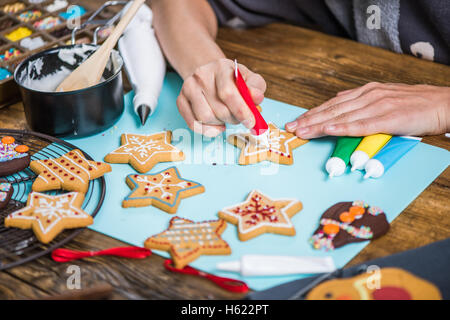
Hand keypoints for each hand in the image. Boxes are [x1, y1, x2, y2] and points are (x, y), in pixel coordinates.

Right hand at [177, 58, 265, 136]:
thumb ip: (256, 87)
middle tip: (239, 118)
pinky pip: (193, 124)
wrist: (210, 74)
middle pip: (218, 109)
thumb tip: (256, 97)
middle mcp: (201, 75)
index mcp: (221, 67)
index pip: (228, 93)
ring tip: (226, 118)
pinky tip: (216, 125)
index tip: (250, 122)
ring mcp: (188, 87)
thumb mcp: (249, 78)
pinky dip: (207, 130)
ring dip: (220, 124)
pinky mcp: (180, 100)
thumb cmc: (232, 80)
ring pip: (205, 118)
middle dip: (233, 119)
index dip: (241, 111)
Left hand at [285, 82, 449, 137]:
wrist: (442, 103)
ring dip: (319, 125)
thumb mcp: (383, 97)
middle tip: (291, 128)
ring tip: (302, 131)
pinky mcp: (388, 118)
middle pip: (332, 110)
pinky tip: (328, 130)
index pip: (333, 104)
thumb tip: (337, 102)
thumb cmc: (413, 104)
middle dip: (309, 120)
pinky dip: (342, 127)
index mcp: (366, 92)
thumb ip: (359, 100)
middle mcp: (368, 97)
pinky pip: (361, 124)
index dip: (312, 113)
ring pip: (341, 117)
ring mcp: (377, 106)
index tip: (297, 121)